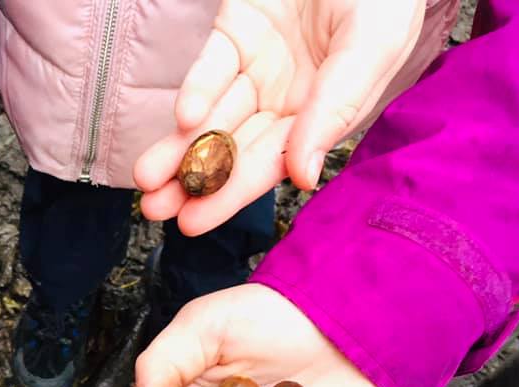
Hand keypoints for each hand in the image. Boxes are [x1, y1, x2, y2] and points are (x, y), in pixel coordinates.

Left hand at [134, 0, 425, 234]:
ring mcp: (258, 67)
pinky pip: (211, 67)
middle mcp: (286, 100)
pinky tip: (182, 119)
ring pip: (213, 117)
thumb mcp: (372, 46)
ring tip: (146, 180)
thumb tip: (302, 177)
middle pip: (233, 149)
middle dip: (194, 180)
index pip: (271, 163)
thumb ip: (336, 108)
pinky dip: (197, 90)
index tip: (195, 222)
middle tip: (157, 210)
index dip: (232, 193)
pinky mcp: (235, 33)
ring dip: (178, 148)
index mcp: (322, 116)